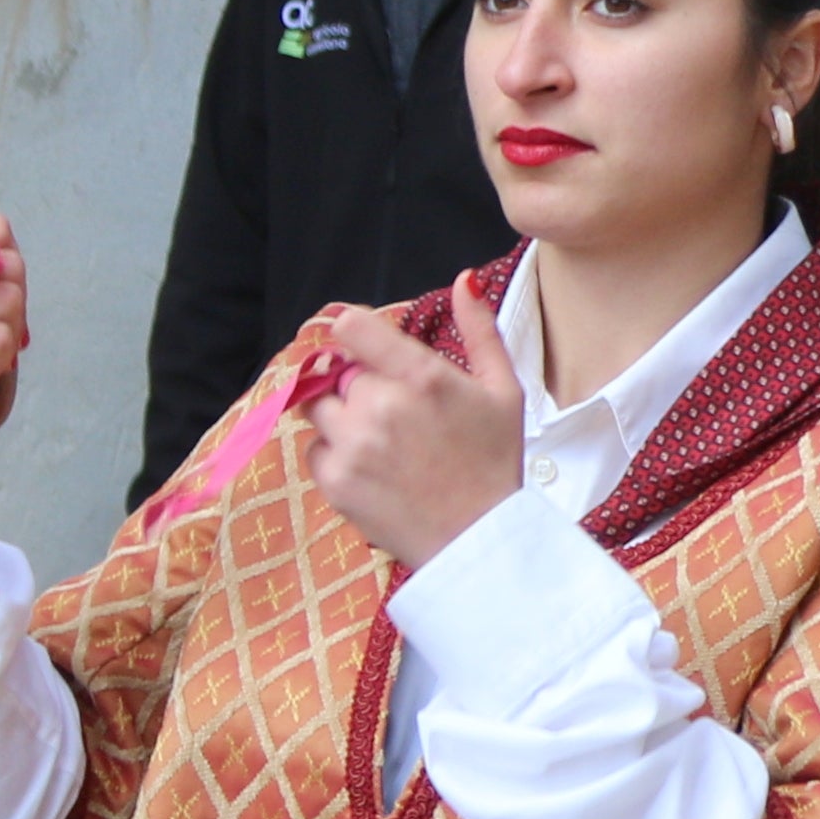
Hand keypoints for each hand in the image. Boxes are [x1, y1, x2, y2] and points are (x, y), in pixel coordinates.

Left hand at [294, 299, 530, 574]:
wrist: (480, 539)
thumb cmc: (495, 463)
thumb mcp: (504, 391)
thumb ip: (480, 330)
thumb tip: (463, 279)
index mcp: (422, 378)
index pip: (351, 328)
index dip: (352, 334)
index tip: (362, 347)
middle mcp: (380, 407)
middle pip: (339, 373)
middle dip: (360, 387)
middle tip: (398, 417)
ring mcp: (353, 445)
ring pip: (320, 409)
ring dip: (343, 418)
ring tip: (386, 444)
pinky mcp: (334, 480)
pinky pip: (316, 449)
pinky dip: (338, 455)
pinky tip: (377, 471)